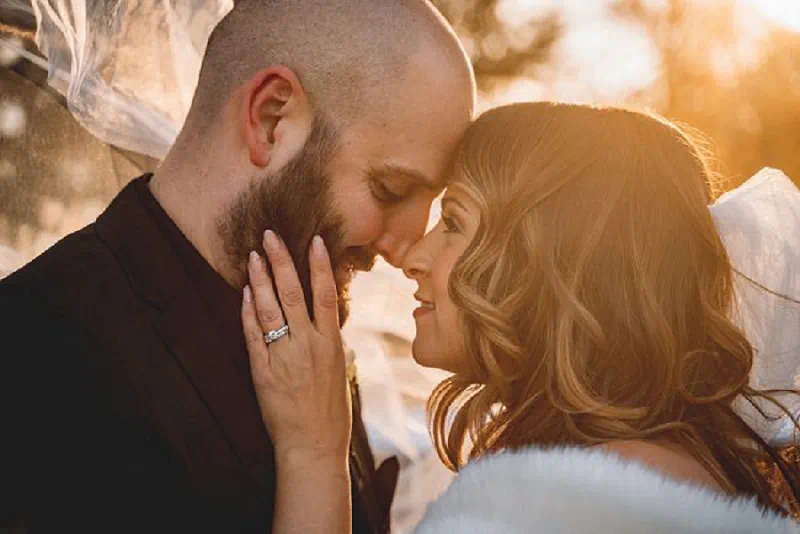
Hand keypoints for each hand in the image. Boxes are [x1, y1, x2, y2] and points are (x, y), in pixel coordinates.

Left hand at [242, 230, 351, 462]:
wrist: (312, 445)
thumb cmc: (330, 412)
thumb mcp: (340, 370)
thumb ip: (329, 341)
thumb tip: (325, 318)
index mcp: (331, 344)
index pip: (326, 295)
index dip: (320, 265)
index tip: (314, 240)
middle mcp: (309, 345)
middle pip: (295, 294)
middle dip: (282, 262)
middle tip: (270, 235)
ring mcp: (285, 357)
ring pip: (271, 310)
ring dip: (261, 280)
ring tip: (253, 256)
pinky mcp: (263, 372)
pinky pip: (253, 336)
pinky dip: (247, 313)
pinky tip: (243, 294)